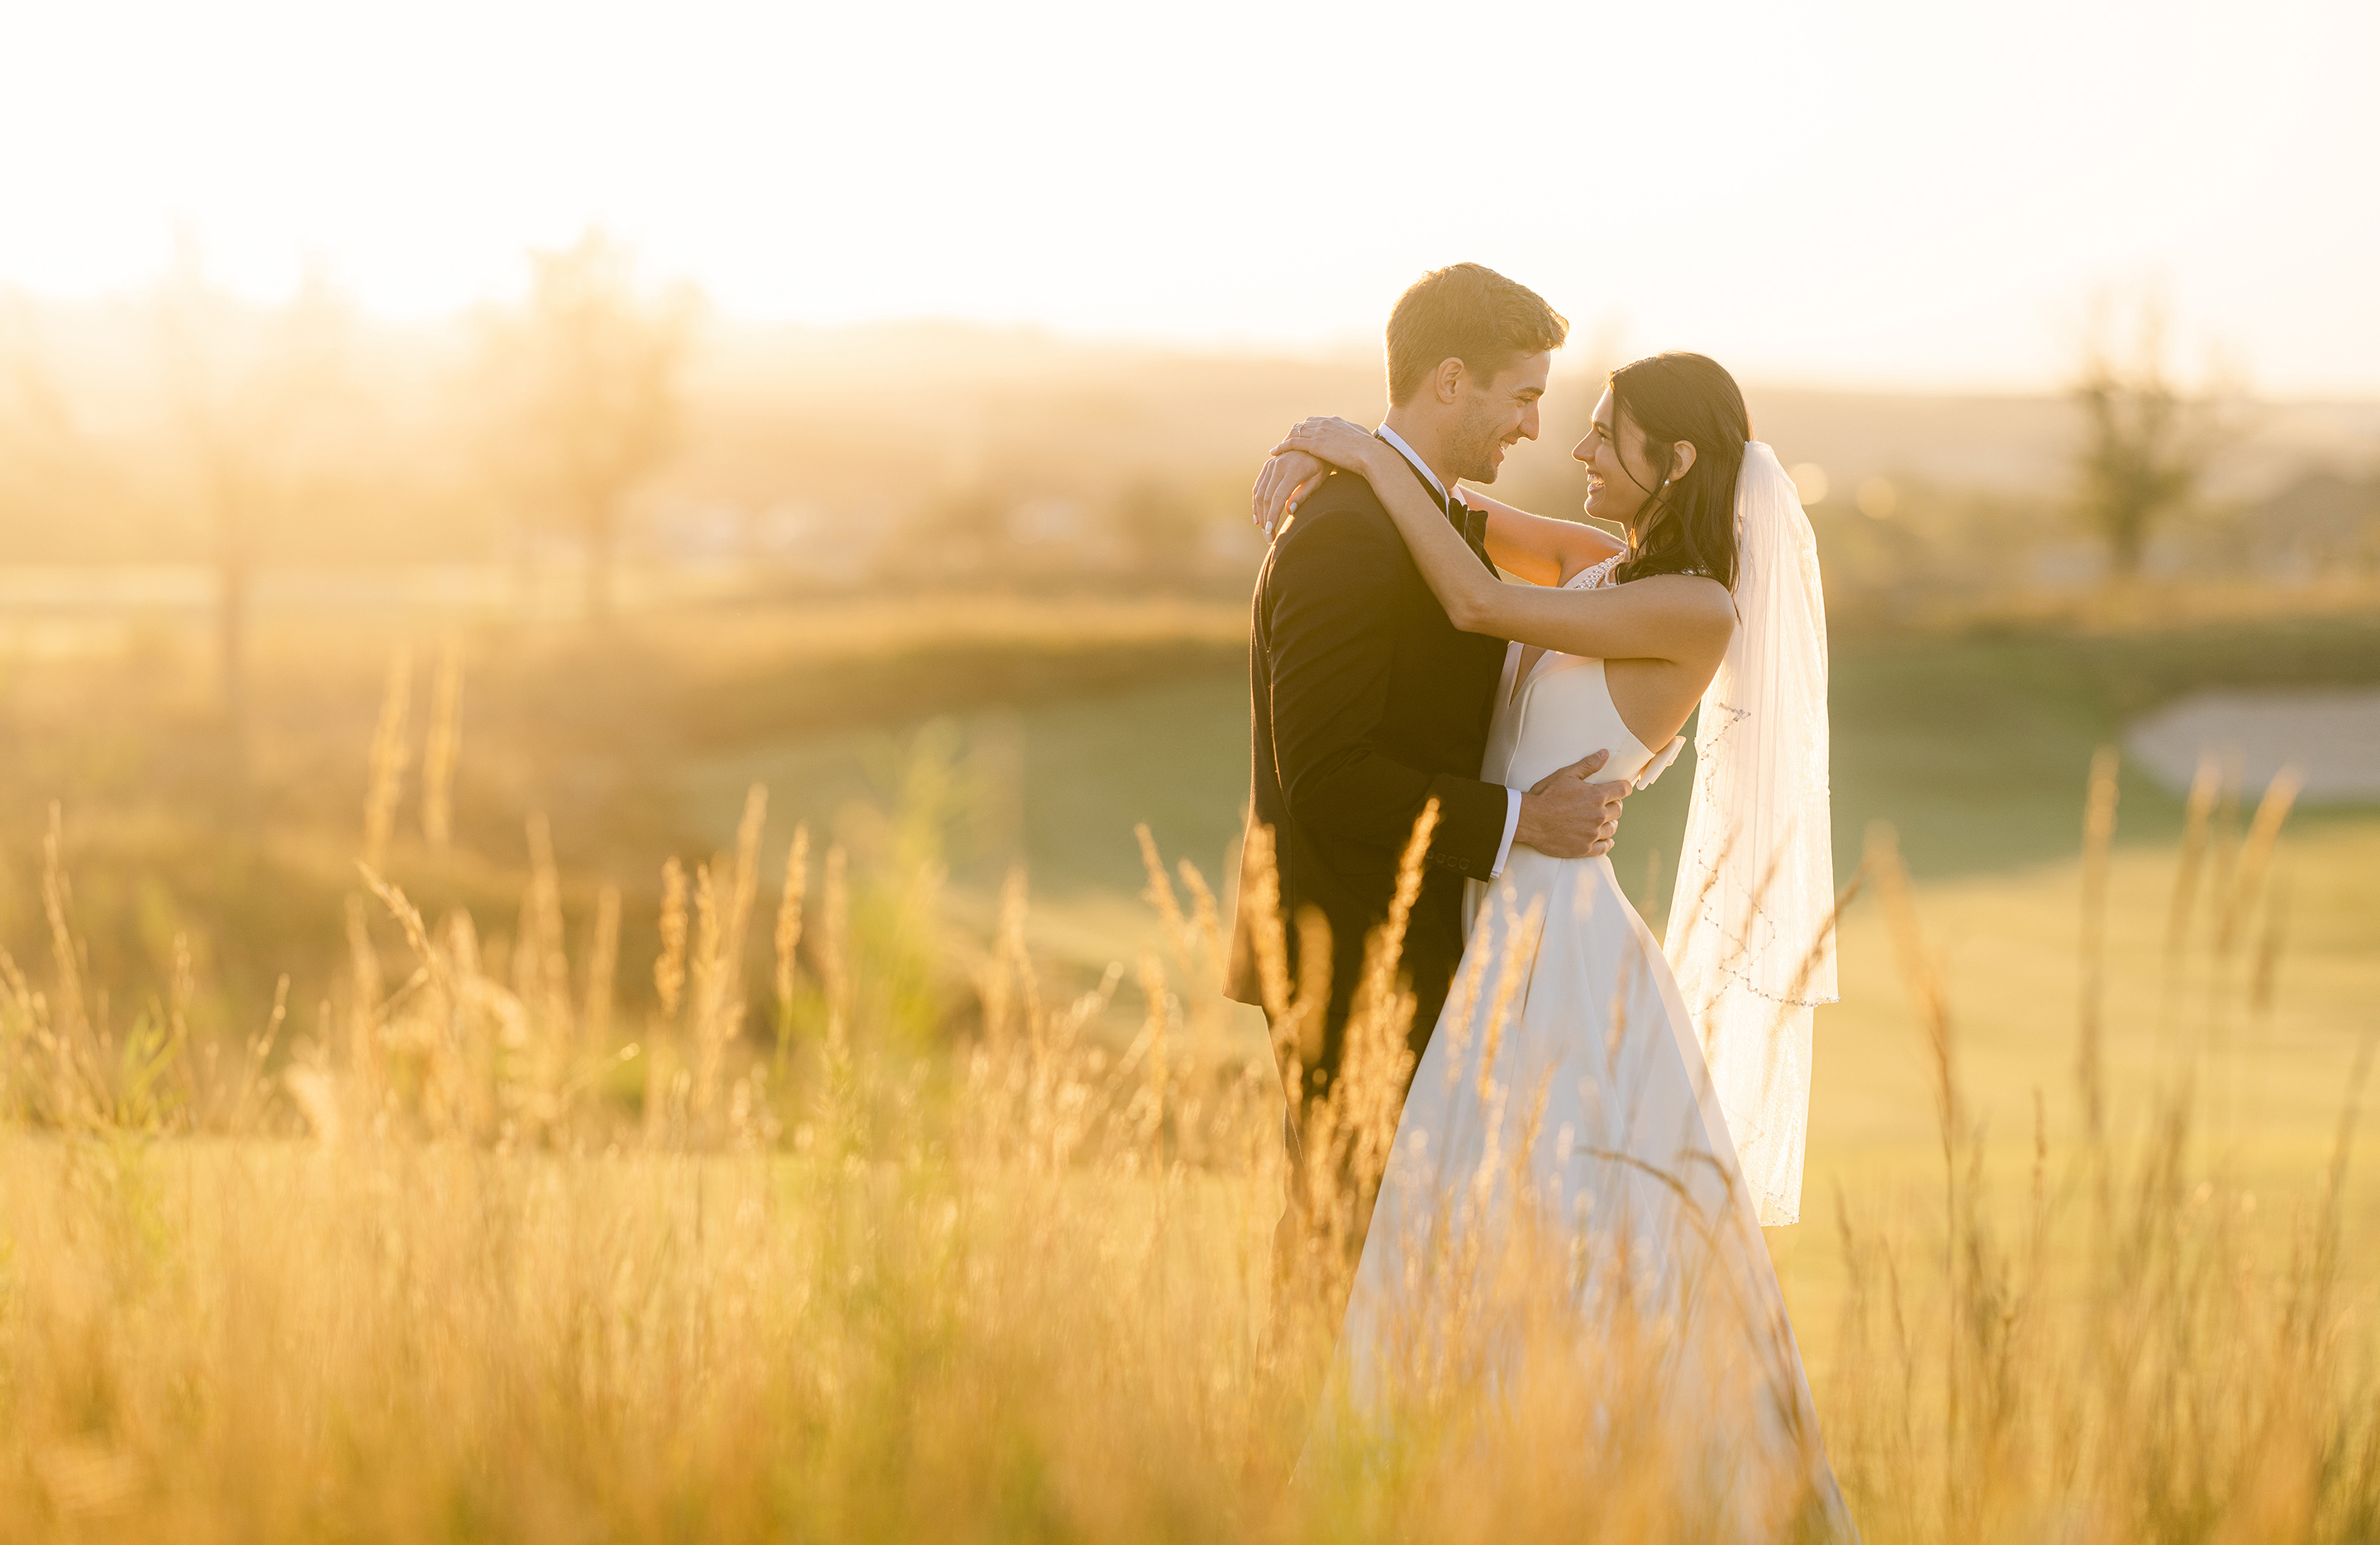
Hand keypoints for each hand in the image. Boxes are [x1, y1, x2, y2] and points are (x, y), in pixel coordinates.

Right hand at [1251, 449, 1328, 537]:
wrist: (1314, 443)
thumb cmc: (1321, 465)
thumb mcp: (1318, 480)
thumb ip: (1303, 494)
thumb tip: (1289, 511)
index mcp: (1293, 470)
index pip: (1278, 497)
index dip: (1273, 516)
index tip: (1270, 532)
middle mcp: (1278, 465)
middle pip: (1266, 497)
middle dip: (1266, 519)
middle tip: (1269, 538)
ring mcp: (1271, 464)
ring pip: (1259, 492)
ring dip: (1259, 513)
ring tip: (1264, 530)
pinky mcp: (1268, 465)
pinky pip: (1258, 486)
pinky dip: (1256, 502)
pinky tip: (1258, 517)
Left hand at [1269, 416, 1386, 479]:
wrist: (1371, 454)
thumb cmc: (1370, 452)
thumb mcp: (1362, 440)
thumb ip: (1355, 437)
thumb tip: (1357, 440)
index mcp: (1336, 421)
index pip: (1315, 421)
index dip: (1306, 429)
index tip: (1301, 436)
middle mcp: (1326, 423)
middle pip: (1303, 425)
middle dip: (1293, 433)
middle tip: (1285, 443)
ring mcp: (1319, 432)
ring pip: (1295, 432)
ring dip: (1285, 440)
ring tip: (1278, 449)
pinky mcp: (1315, 443)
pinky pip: (1293, 443)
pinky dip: (1282, 446)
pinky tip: (1275, 452)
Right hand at [1513, 749, 1629, 859]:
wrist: (1529, 819)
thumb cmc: (1546, 795)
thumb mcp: (1566, 774)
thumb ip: (1588, 765)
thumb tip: (1605, 754)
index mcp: (1597, 796)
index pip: (1622, 790)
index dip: (1623, 787)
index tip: (1621, 788)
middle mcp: (1598, 815)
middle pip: (1618, 810)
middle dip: (1614, 804)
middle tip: (1606, 804)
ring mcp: (1592, 833)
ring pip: (1612, 828)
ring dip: (1610, 822)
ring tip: (1602, 820)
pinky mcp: (1584, 848)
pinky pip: (1604, 847)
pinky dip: (1606, 842)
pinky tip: (1605, 839)